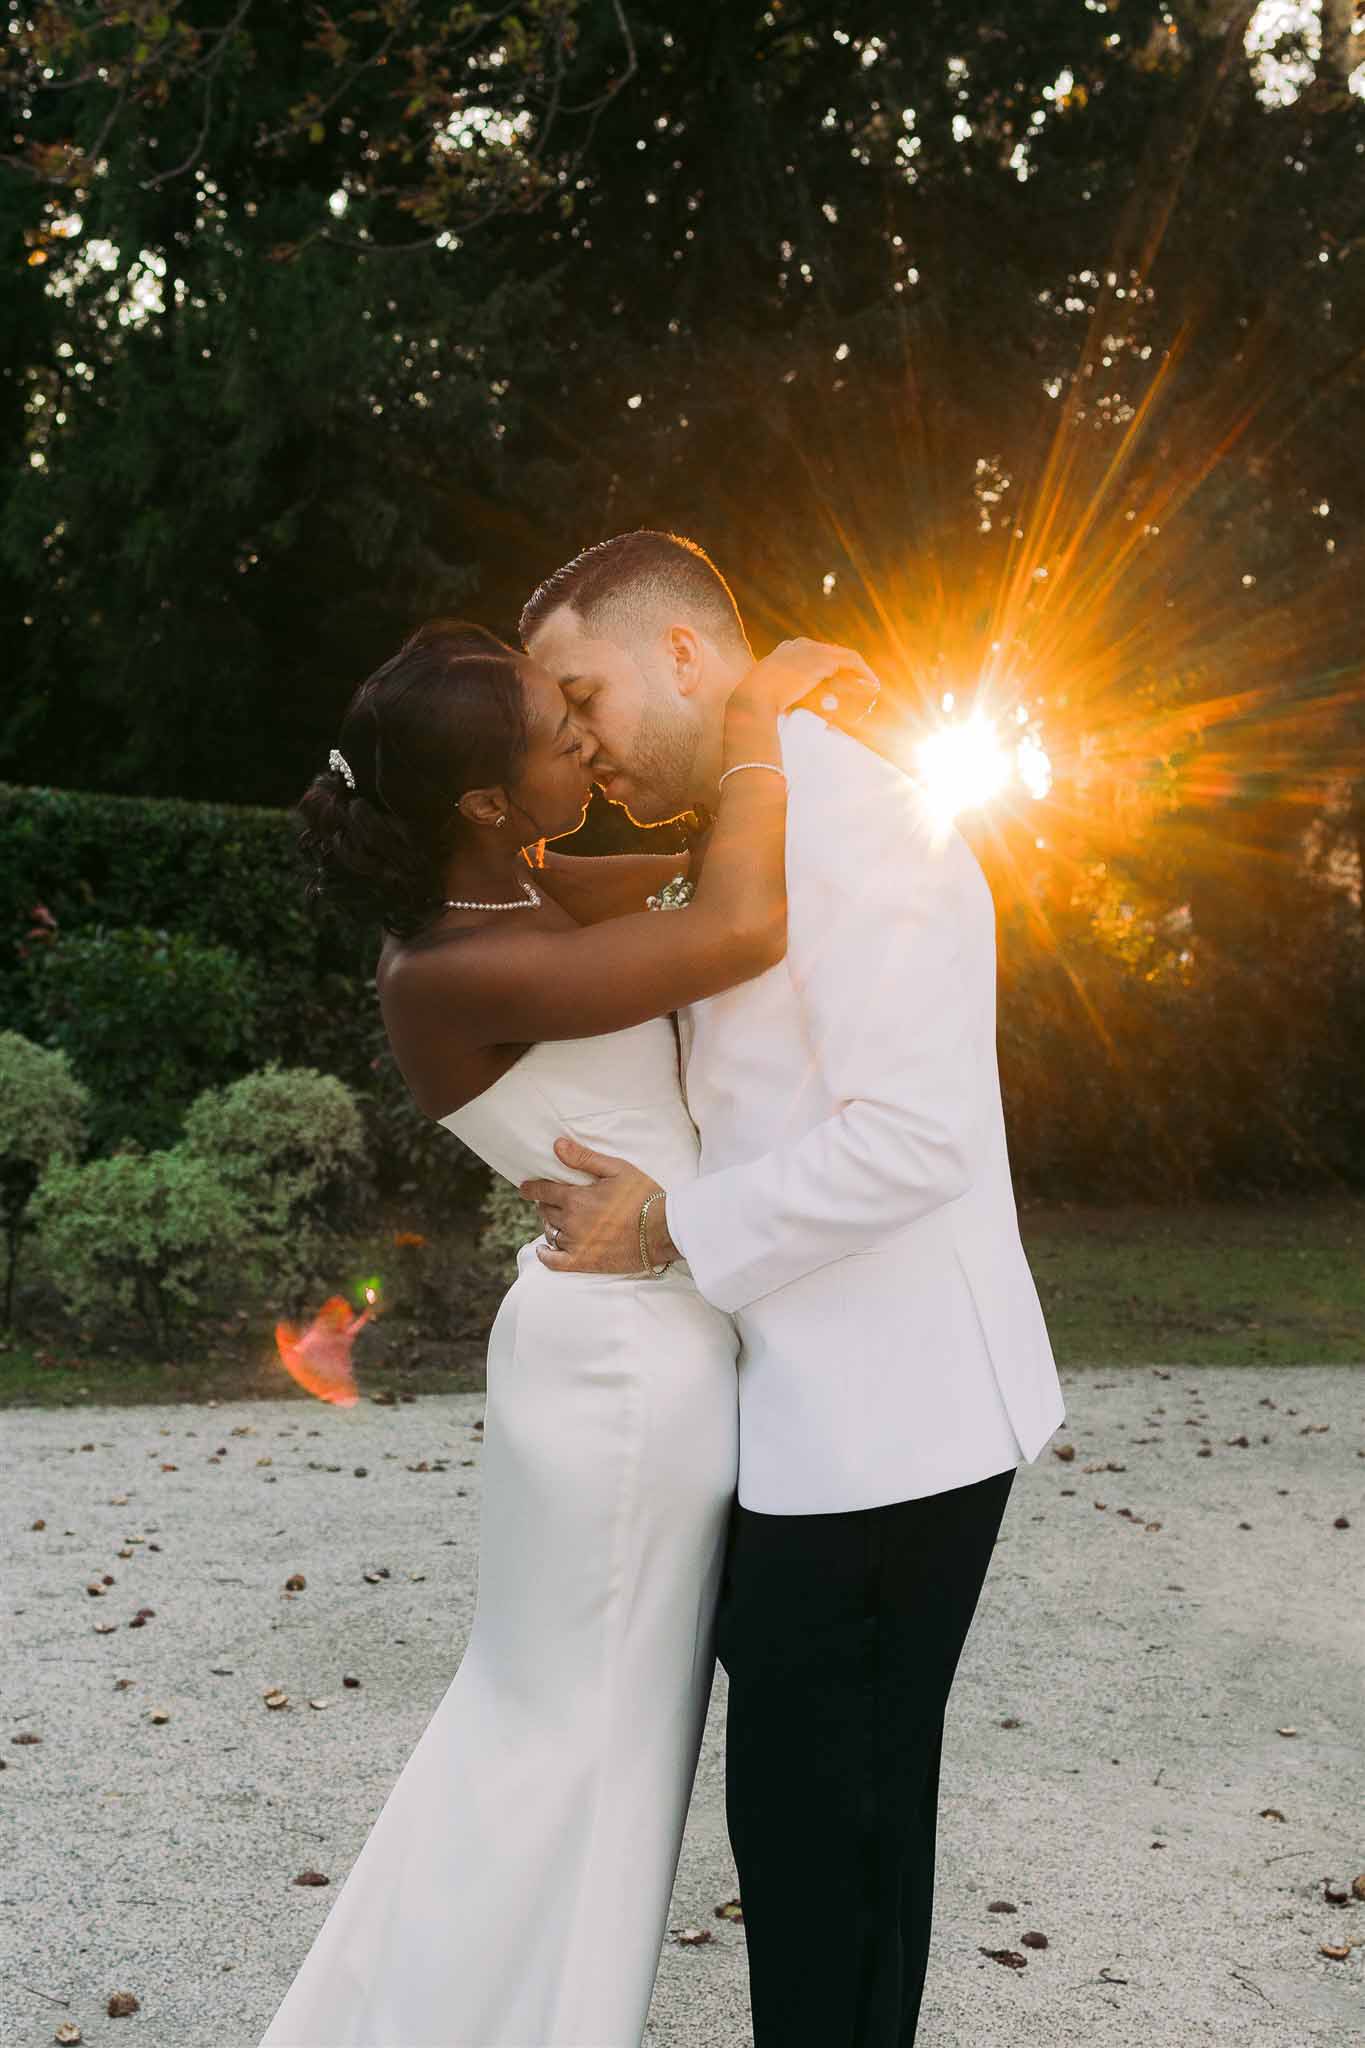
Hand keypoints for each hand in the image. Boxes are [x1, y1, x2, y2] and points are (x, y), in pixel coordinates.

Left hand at [520, 1138, 670, 1274]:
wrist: (663, 1230)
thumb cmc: (643, 1195)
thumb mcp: (616, 1169)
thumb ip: (584, 1158)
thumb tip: (556, 1146)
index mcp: (576, 1199)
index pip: (543, 1192)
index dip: (532, 1188)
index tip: (525, 1187)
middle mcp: (571, 1222)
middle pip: (546, 1212)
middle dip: (545, 1204)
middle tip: (550, 1200)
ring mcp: (576, 1244)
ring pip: (551, 1232)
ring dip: (550, 1224)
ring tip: (555, 1219)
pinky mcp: (584, 1262)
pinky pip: (555, 1262)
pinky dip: (546, 1256)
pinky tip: (544, 1250)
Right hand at [732, 637, 880, 724]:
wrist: (753, 697)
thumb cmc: (754, 703)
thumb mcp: (766, 696)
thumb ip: (779, 698)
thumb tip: (784, 712)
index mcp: (784, 651)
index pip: (812, 653)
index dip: (828, 666)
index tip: (836, 679)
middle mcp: (799, 645)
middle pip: (830, 653)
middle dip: (845, 668)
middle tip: (857, 683)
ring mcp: (811, 650)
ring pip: (843, 656)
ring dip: (858, 670)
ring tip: (869, 684)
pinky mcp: (822, 661)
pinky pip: (851, 662)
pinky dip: (863, 672)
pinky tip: (872, 684)